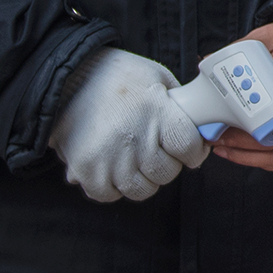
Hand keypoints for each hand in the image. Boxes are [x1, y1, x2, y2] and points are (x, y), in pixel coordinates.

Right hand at [50, 49, 209, 201]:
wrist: (68, 77)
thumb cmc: (118, 77)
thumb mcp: (158, 79)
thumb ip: (182, 106)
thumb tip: (205, 130)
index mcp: (155, 110)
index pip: (188, 146)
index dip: (194, 151)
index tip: (189, 149)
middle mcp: (132, 136)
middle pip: (166, 172)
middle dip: (167, 163)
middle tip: (156, 149)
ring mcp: (107, 157)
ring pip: (142, 189)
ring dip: (142, 178)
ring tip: (133, 157)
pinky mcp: (85, 170)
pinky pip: (109, 195)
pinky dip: (113, 186)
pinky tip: (112, 166)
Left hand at [207, 18, 272, 171]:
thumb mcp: (268, 36)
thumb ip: (239, 49)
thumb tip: (208, 62)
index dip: (244, 119)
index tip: (221, 120)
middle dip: (240, 142)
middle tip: (215, 136)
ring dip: (249, 157)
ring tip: (224, 150)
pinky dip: (266, 162)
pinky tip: (245, 156)